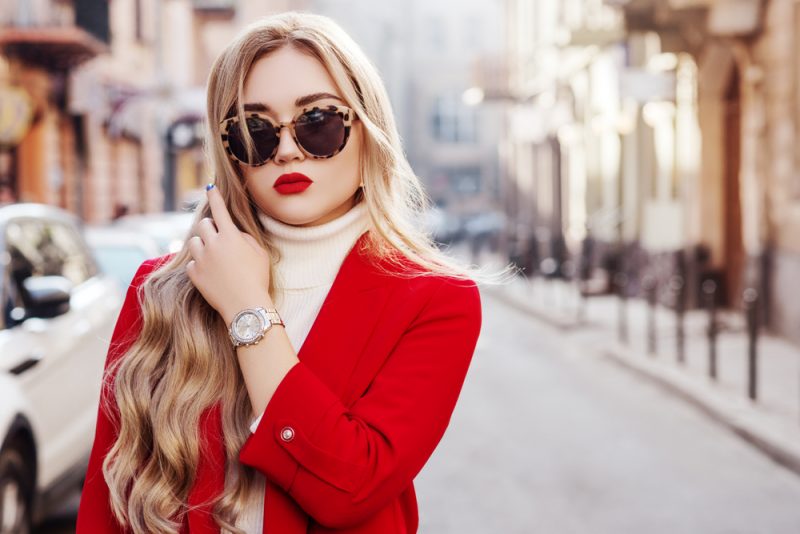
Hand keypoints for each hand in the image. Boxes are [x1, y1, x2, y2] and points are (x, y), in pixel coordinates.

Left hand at [186, 184, 271, 323]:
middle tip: (218, 238)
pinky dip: (199, 265)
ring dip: (202, 245)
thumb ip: (245, 238)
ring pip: (194, 242)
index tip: (210, 187)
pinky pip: (192, 262)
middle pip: (203, 225)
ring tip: (213, 257)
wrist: (246, 306)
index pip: (220, 210)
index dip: (215, 196)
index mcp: (231, 237)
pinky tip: (211, 273)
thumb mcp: (260, 254)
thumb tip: (233, 233)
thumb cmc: (258, 279)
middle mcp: (213, 245)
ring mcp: (201, 259)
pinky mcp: (194, 274)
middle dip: (210, 228)